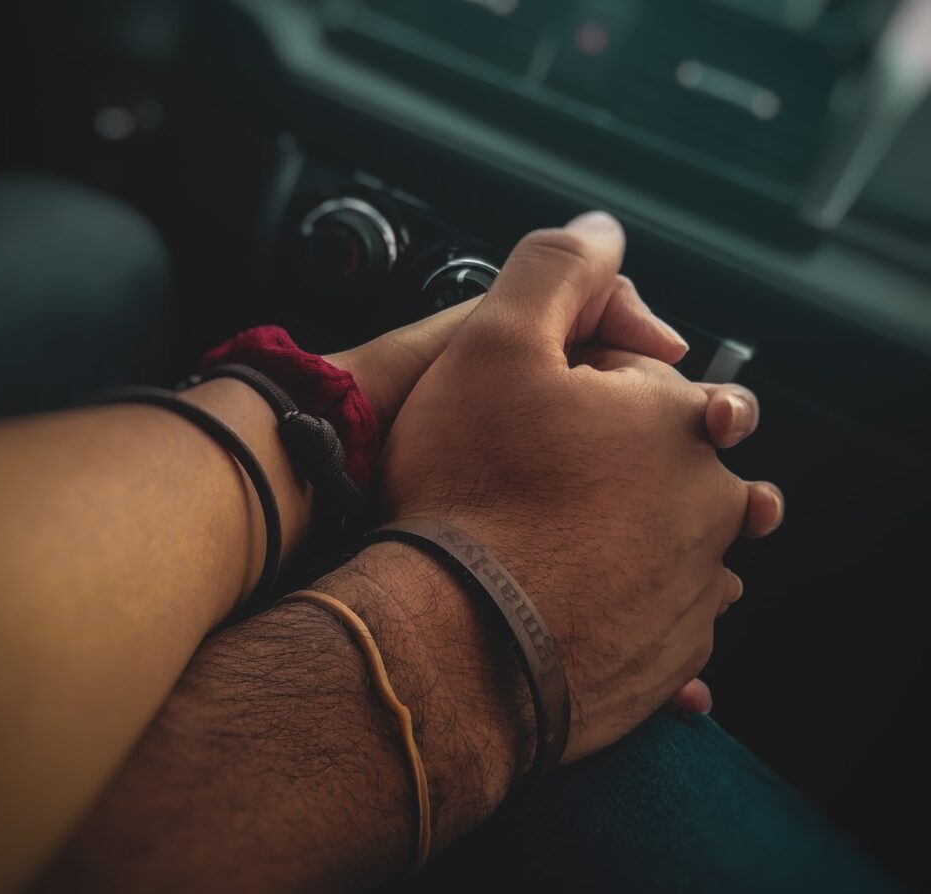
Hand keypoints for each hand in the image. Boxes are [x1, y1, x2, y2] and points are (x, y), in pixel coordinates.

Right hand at [379, 213, 782, 762]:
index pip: (645, 380)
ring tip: (556, 541)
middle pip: (666, 462)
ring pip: (671, 540)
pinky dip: (623, 601)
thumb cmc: (469, 489)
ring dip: (630, 534)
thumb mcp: (495, 342)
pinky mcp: (672, 657)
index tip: (537, 413)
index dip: (582, 386)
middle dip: (616, 462)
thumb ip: (556, 271)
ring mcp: (697, 588)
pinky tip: (573, 601)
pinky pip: (658, 614)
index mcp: (680, 419)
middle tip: (541, 482)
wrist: (455, 643)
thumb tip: (602, 227)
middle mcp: (710, 504)